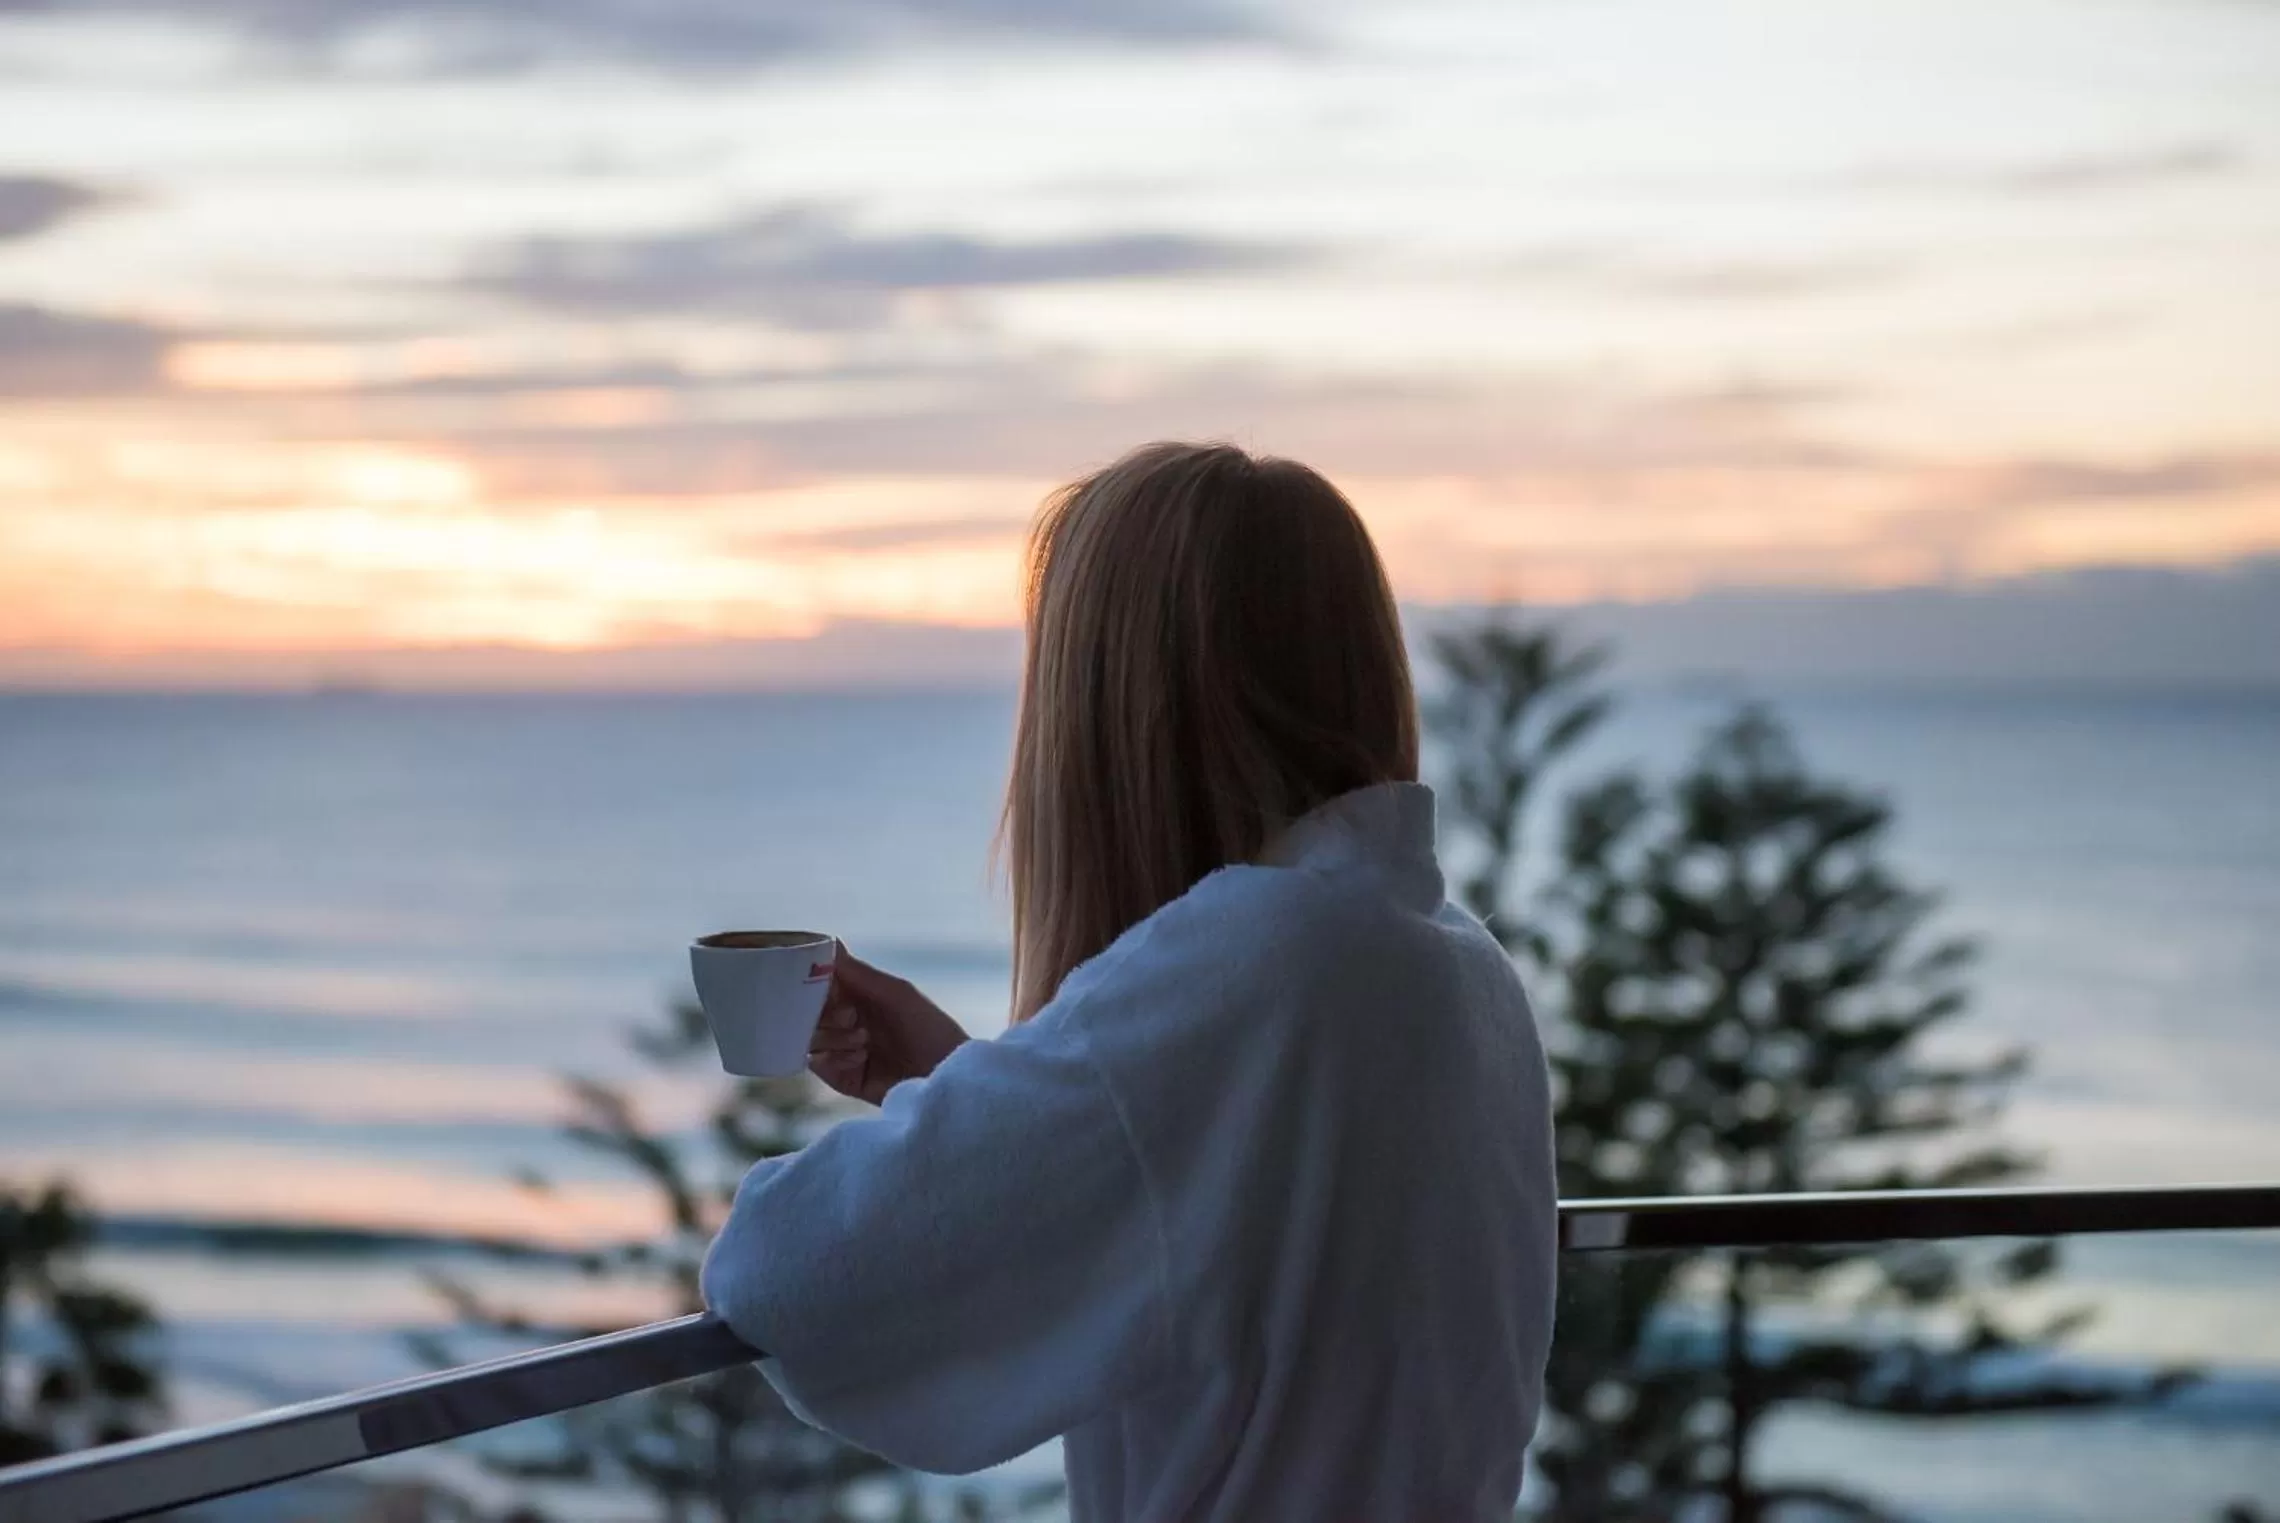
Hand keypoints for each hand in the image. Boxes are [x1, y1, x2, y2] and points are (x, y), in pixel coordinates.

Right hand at [808, 948, 968, 1104]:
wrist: (945, 1077)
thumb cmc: (929, 1028)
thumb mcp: (897, 994)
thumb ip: (859, 973)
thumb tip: (830, 942)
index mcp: (859, 996)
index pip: (819, 983)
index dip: (812, 983)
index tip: (817, 984)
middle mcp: (847, 1021)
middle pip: (807, 1012)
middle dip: (825, 1013)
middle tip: (852, 1017)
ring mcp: (842, 1050)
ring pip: (810, 1037)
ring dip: (834, 1036)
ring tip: (863, 1041)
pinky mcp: (842, 1077)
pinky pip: (817, 1064)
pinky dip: (834, 1059)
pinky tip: (860, 1058)